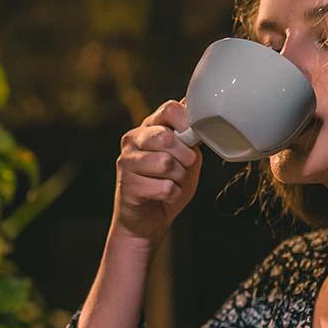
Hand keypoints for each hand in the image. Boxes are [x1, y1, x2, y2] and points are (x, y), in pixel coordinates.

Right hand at [111, 100, 201, 245]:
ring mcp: (127, 161)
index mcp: (149, 126)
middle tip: (183, 167)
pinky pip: (164, 187)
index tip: (192, 138)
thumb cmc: (167, 184)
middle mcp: (133, 139)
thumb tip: (201, 114)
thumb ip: (190, 138)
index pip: (169, 109)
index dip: (187, 123)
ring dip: (178, 178)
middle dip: (184, 156)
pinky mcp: (128, 184)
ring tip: (171, 182)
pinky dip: (172, 194)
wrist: (148, 219)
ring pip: (166, 163)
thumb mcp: (186, 157)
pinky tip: (163, 195)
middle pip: (167, 136)